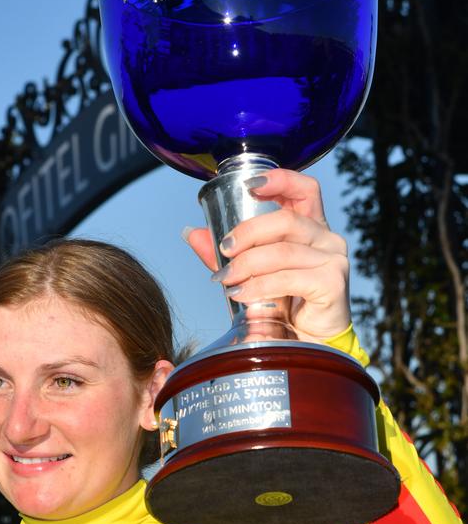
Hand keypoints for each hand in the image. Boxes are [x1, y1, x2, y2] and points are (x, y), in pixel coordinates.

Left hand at [184, 169, 350, 343]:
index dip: (280, 179)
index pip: (304, 189)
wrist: (306, 344)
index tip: (249, 184)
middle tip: (224, 250)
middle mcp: (327, 238)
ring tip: (227, 279)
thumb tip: (191, 233)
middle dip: (248, 232)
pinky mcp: (332, 283)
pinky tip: (242, 295)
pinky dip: (260, 286)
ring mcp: (333, 259)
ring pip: (283, 250)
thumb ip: (226, 252)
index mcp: (311, 227)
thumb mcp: (250, 272)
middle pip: (285, 219)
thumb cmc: (282, 303)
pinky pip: (289, 277)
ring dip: (247, 264)